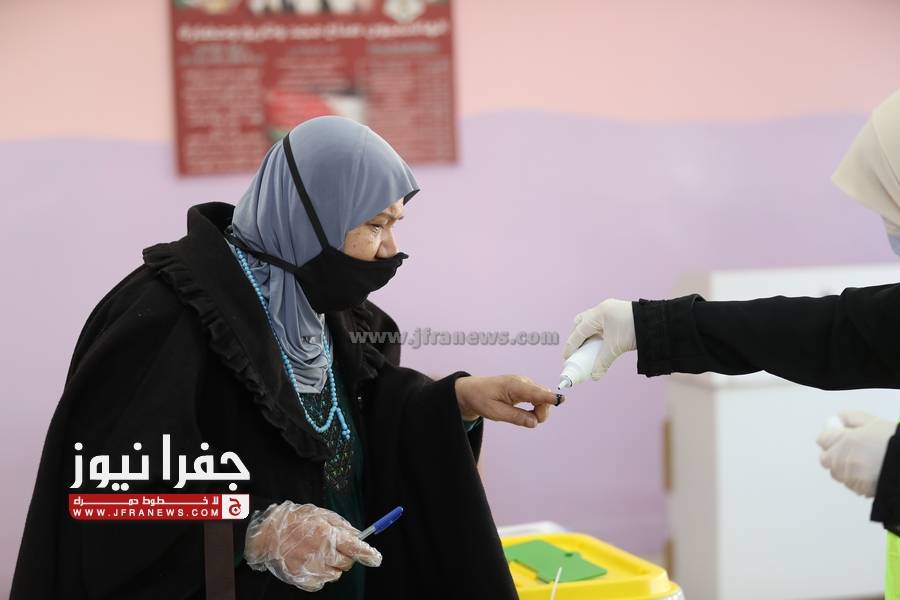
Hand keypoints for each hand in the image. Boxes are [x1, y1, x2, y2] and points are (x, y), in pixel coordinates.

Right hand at [243, 501, 381, 591]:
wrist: (266, 535)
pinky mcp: (302, 579)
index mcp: (327, 534)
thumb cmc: (294, 521)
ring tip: (318, 554)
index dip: (369, 554)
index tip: (376, 558)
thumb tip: (358, 536)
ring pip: (335, 575)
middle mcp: (321, 552)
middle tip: (334, 548)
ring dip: (332, 566)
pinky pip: (321, 583)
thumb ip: (341, 525)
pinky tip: (310, 562)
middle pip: (347, 564)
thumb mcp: (320, 514)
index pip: (355, 548)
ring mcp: (311, 568)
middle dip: (345, 557)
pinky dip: (319, 575)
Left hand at [454, 375, 560, 428]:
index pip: (536, 392)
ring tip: (523, 417)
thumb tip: (535, 423)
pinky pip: (537, 397)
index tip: (561, 400)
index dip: (549, 397)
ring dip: (539, 410)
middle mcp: (522, 382)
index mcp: (514, 386)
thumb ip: (516, 417)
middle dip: (542, 411)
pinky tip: (526, 412)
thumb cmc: (481, 399)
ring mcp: (524, 384)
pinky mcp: (524, 387)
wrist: (471, 391)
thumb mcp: (495, 412)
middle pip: (543, 396)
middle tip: (528, 421)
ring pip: (542, 397)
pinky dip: (535, 406)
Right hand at [563, 299, 635, 379]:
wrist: (657, 324)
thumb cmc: (635, 331)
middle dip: (576, 336)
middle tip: (575, 351)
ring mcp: (610, 310)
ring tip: (586, 349)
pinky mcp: (618, 315)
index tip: (566, 357)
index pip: (579, 331)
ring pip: (591, 322)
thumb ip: (602, 362)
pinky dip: (596, 334)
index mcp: (598, 314)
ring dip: (587, 335)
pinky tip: (598, 344)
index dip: (571, 345)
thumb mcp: (615, 348)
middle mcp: (602, 310)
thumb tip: (594, 377)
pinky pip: (601, 324)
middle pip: (581, 322)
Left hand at [816, 411, 894, 497]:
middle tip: (852, 451)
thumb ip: (851, 418)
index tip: (841, 437)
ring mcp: (850, 476)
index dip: (832, 437)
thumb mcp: (873, 422)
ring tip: (866, 463)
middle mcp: (843, 459)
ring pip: (837, 473)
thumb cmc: (894, 441)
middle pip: (826, 459)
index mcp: (845, 440)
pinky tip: (872, 473)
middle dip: (834, 454)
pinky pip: (850, 484)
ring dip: (845, 468)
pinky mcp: (859, 490)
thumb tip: (838, 419)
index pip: (822, 440)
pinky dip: (856, 480)